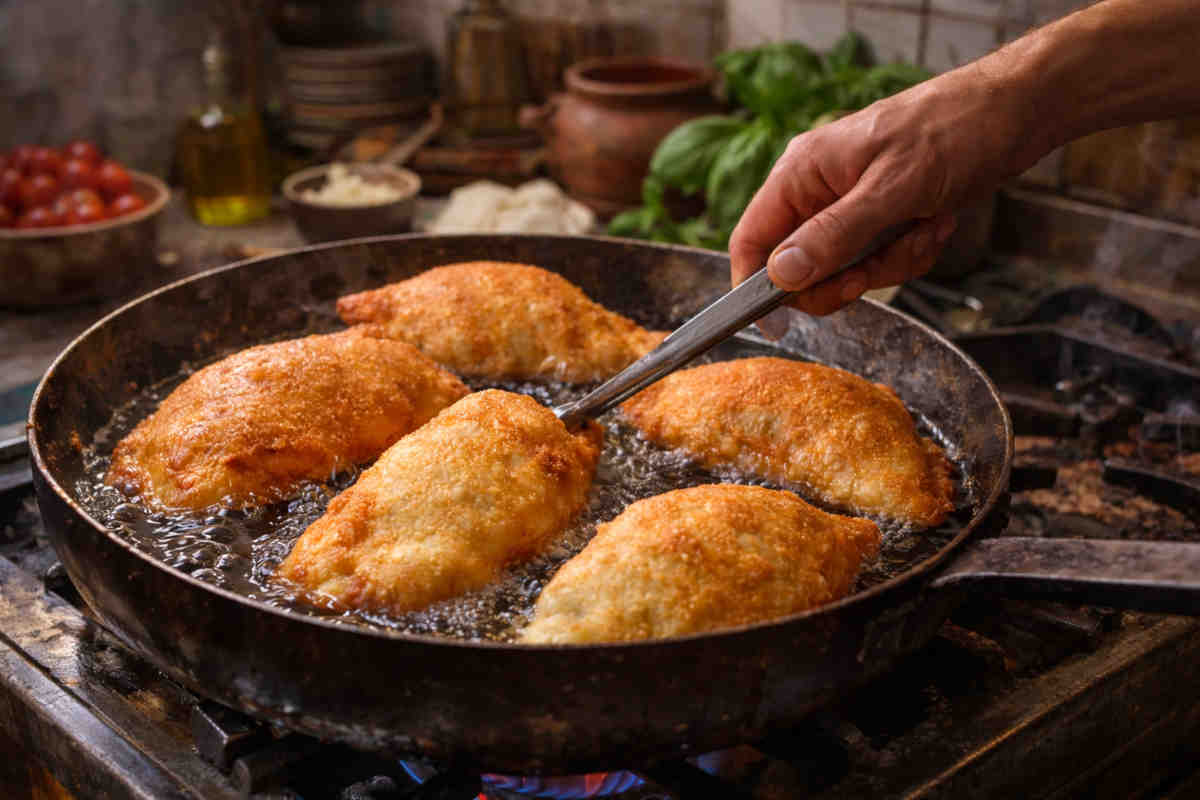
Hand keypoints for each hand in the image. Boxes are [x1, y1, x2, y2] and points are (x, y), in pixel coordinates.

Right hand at [729, 66, 1023, 317]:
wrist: (1015, 110)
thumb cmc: (953, 131)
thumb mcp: (893, 190)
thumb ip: (833, 236)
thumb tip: (780, 276)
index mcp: (802, 173)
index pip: (752, 240)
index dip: (754, 286)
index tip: (776, 322)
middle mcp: (818, 190)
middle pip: (800, 267)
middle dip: (845, 276)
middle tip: (873, 269)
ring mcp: (851, 205)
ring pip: (846, 270)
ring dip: (890, 263)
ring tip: (924, 229)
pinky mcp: (884, 216)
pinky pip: (881, 261)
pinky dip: (911, 253)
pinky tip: (937, 223)